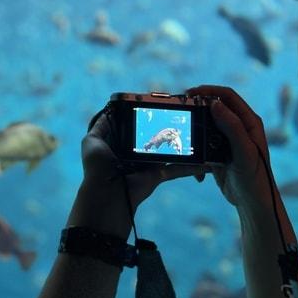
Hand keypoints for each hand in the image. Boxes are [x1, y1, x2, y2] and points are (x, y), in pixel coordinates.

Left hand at [68, 108, 206, 236]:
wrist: (107, 194)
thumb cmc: (97, 168)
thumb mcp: (92, 142)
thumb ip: (101, 125)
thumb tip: (109, 110)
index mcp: (120, 142)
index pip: (135, 125)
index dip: (145, 115)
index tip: (157, 103)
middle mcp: (135, 151)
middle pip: (154, 135)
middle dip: (167, 125)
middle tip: (182, 113)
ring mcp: (148, 163)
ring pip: (168, 150)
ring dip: (182, 142)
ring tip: (197, 129)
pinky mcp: (158, 174)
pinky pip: (178, 168)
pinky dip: (193, 167)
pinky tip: (206, 162)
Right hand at [186, 85, 273, 209]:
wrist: (252, 203)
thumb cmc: (254, 177)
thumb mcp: (243, 151)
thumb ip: (232, 126)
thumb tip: (215, 104)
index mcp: (249, 122)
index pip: (227, 96)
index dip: (209, 91)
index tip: (189, 94)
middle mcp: (238, 127)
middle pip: (214, 108)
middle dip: (197, 108)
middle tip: (180, 110)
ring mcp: (227, 140)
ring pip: (205, 125)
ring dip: (194, 130)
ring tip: (182, 134)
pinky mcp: (217, 153)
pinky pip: (201, 144)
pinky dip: (195, 150)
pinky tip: (195, 164)